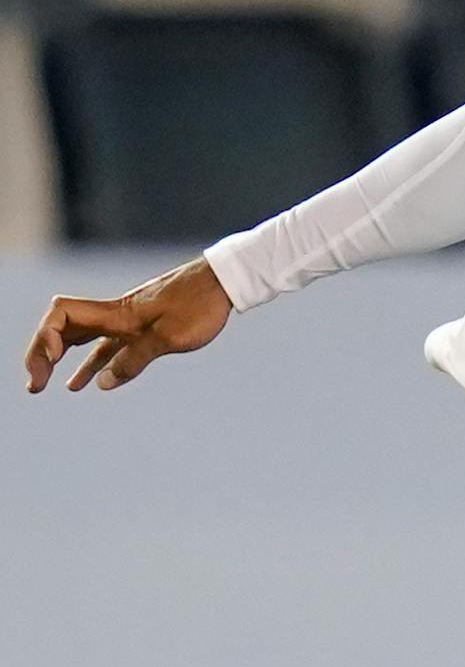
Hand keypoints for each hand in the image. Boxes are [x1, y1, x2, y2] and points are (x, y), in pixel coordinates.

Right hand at [24, 257, 232, 393]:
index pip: (60, 316)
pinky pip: (108, 345)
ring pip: (83, 339)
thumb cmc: (201, 304)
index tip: (50, 366)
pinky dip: (94, 362)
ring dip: (62, 360)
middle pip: (62, 329)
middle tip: (34, 386)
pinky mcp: (143, 325)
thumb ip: (134, 359)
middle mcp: (115, 314)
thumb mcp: (170, 337)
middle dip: (41, 354)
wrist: (226, 280)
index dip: (44, 338)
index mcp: (116, 313)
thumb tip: (101, 383)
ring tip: (45, 385)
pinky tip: (90, 381)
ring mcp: (128, 320)